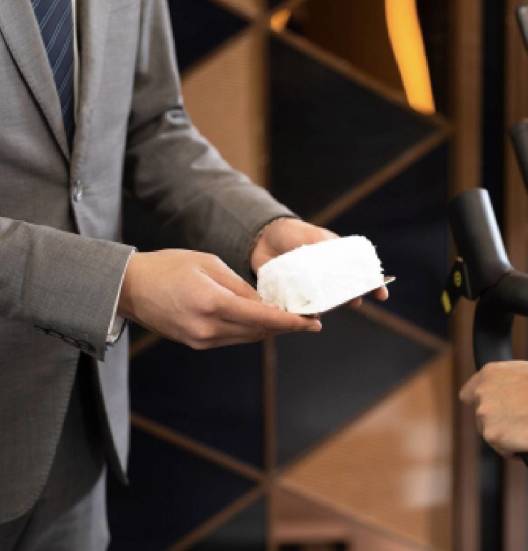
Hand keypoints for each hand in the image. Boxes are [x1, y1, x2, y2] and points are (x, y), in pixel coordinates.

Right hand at [118, 250, 321, 348]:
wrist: (128, 287)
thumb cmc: (167, 267)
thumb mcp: (209, 264)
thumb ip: (240, 286)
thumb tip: (264, 304)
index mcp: (213, 304)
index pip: (262, 317)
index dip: (291, 322)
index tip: (313, 323)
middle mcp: (208, 328)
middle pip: (258, 332)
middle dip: (284, 327)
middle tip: (307, 321)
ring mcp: (200, 340)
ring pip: (246, 338)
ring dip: (268, 330)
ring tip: (289, 321)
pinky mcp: (195, 343)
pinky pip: (231, 339)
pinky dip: (248, 331)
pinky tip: (260, 321)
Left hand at [250, 218, 388, 305]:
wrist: (265, 238)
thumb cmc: (296, 234)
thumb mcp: (315, 236)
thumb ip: (327, 246)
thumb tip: (339, 266)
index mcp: (338, 264)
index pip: (362, 277)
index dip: (373, 286)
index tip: (382, 294)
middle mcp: (327, 280)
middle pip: (345, 295)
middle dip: (351, 299)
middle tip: (354, 301)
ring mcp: (310, 290)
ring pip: (324, 306)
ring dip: (326, 309)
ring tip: (326, 309)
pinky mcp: (292, 298)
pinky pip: (300, 310)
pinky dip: (303, 314)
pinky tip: (304, 315)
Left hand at [459, 361, 527, 455]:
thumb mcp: (524, 372)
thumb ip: (508, 381)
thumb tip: (510, 391)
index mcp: (487, 374)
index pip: (468, 393)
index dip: (479, 403)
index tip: (492, 409)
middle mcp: (481, 394)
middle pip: (481, 417)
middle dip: (497, 421)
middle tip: (521, 422)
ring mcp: (485, 416)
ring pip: (490, 434)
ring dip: (506, 436)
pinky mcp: (493, 436)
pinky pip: (503, 449)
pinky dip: (515, 451)